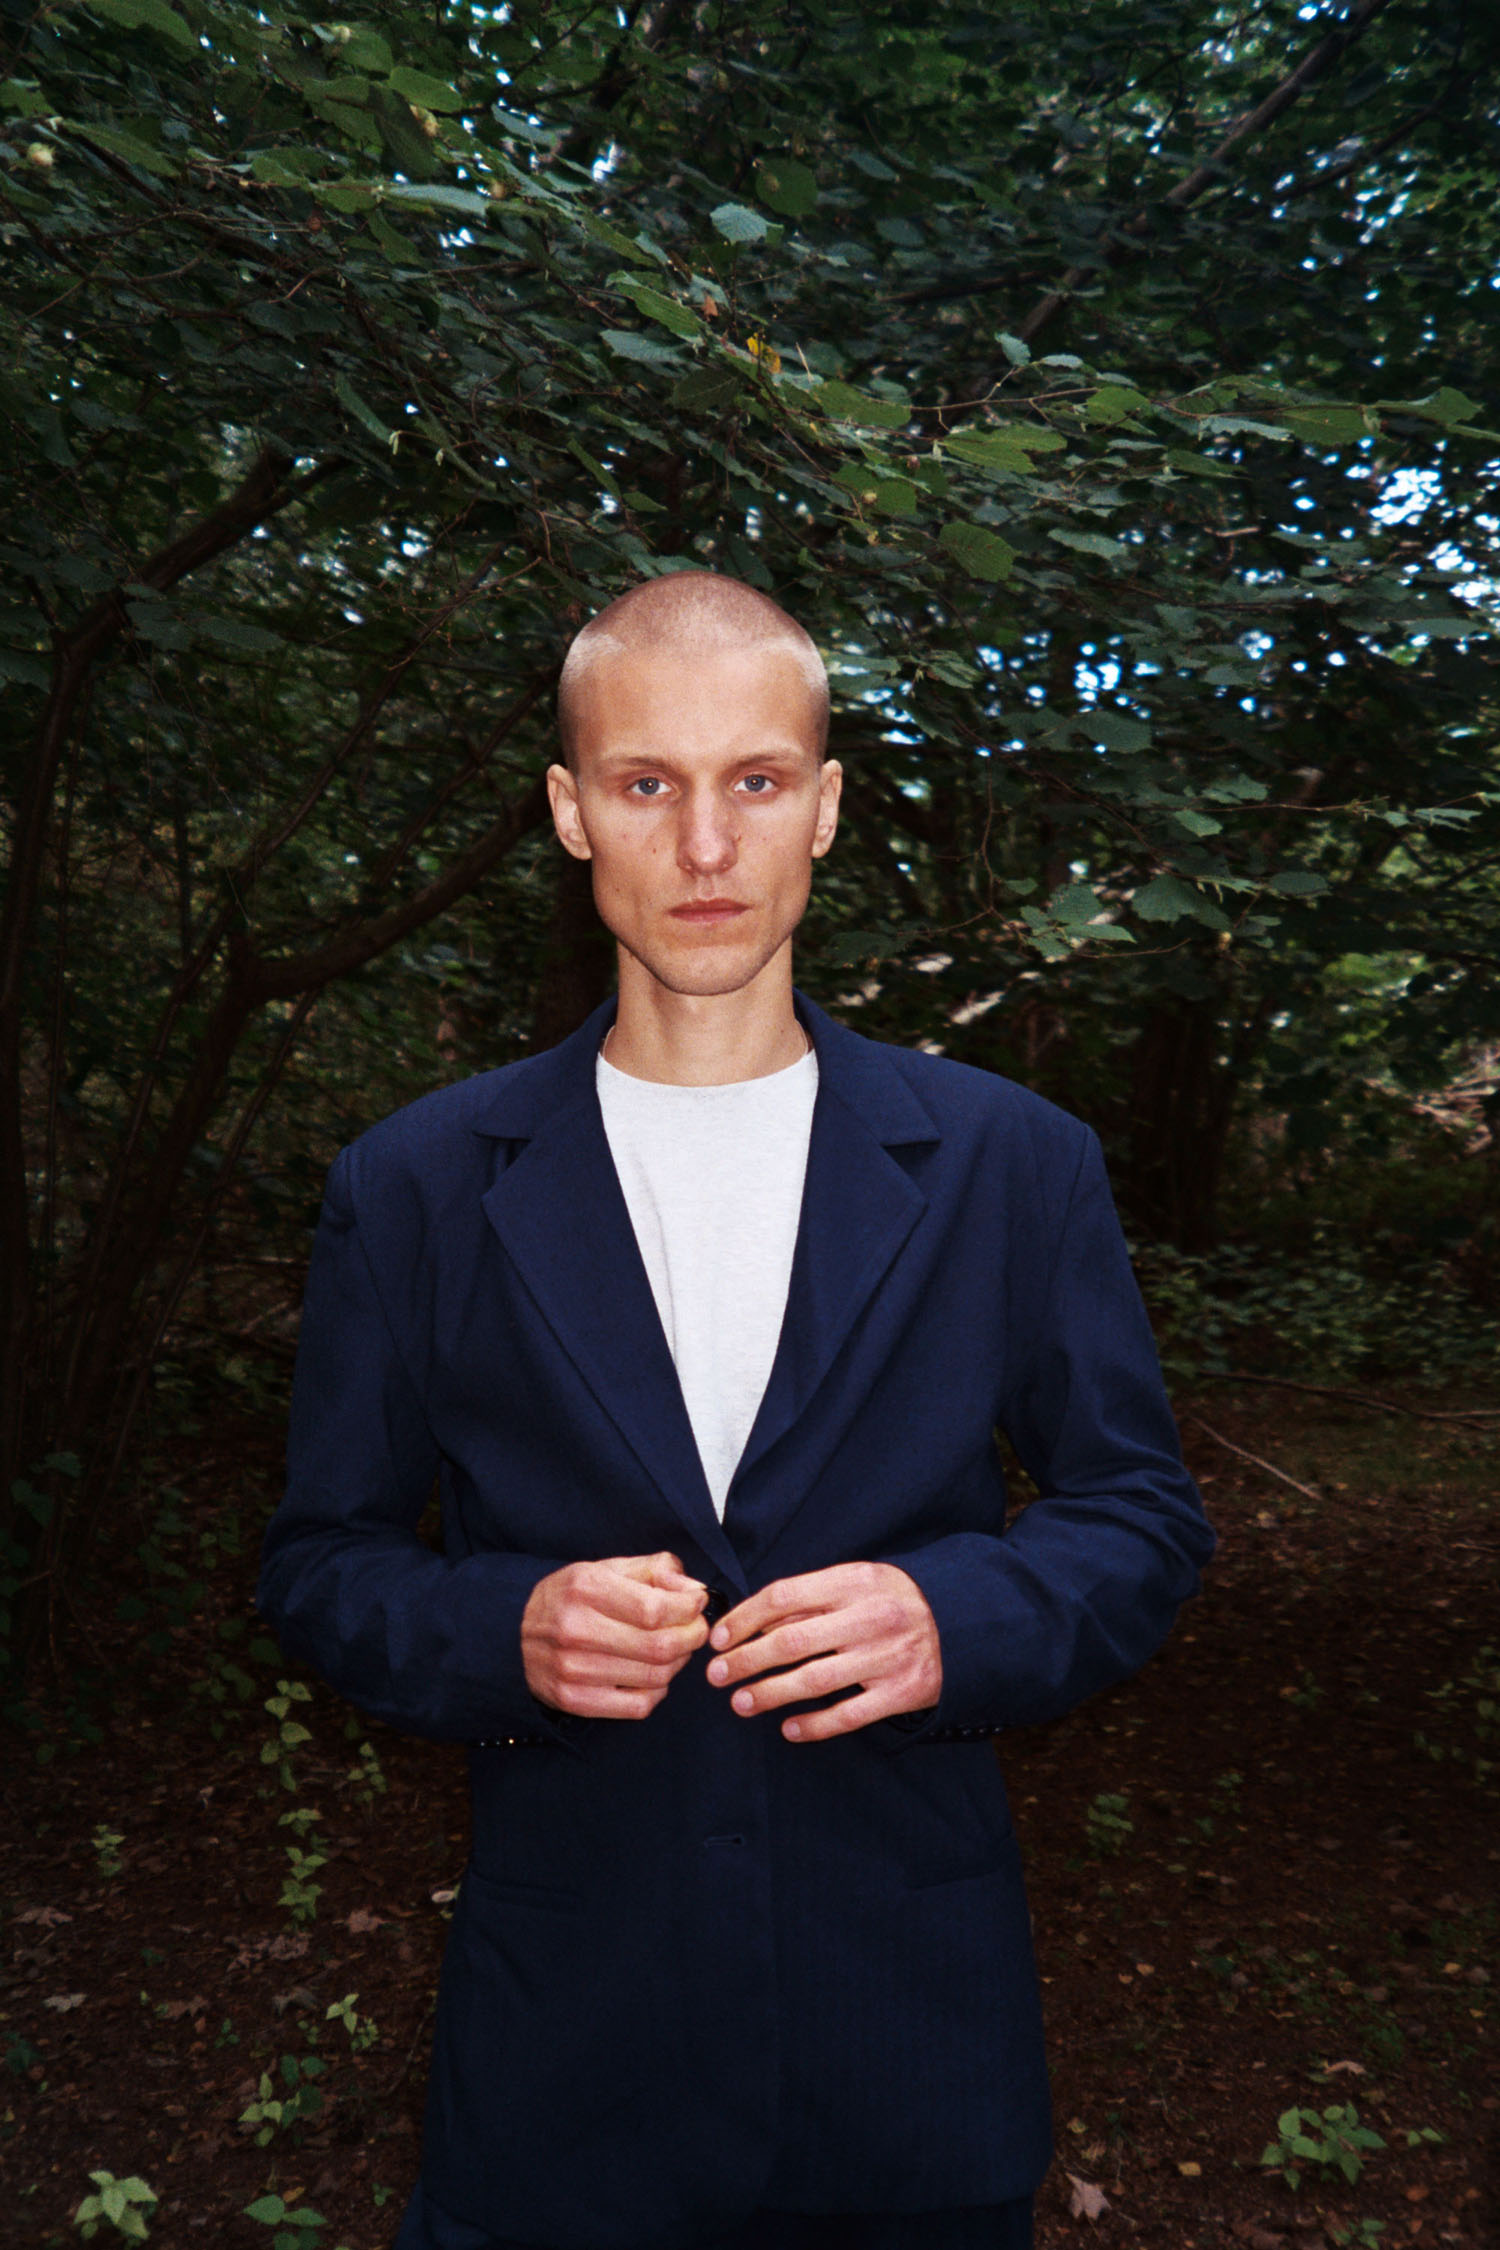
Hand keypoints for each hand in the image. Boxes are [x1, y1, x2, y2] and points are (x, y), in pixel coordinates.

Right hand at [522, 1551, 708, 1718]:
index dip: (688, 1608)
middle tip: (697, 1629)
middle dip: (692, 1637)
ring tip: (676, 1649)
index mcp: (586, 1588)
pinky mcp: (574, 1700)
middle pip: (660, 1646)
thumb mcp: (604, 1569)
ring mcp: (573, 1669)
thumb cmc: (569, 1598)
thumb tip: (693, 1589)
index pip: (655, 1608)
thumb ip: (654, 1570)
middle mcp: (576, 1629)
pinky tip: (653, 1676)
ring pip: (655, 1677)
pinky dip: (658, 1692)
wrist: (512, 1636)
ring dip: (678, 1663)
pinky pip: (637, 1706)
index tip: (697, 1603)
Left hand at [705, 1562, 940, 1741]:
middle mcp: (868, 1618)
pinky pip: (849, 1715)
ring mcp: (886, 1657)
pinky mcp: (902, 1692)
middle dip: (745, 1660)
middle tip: (716, 1675)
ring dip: (769, 1694)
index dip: (744, 1619)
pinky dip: (815, 1725)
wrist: (964, 1622)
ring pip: (813, 1681)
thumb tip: (754, 1622)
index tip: (719, 1638)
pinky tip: (789, 1729)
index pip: (783, 1597)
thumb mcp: (858, 1580)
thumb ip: (812, 1598)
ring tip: (741, 1703)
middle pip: (791, 1642)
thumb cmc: (896, 1600)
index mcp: (852, 1582)